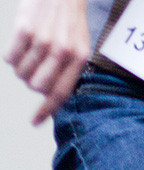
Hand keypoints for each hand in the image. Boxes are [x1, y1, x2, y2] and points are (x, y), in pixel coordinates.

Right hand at [4, 0, 89, 125]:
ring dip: (22, 68)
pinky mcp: (24, 29)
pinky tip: (20, 45)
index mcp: (79, 58)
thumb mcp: (80, 45)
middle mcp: (62, 52)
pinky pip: (10, 57)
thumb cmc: (69, 20)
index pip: (61, 93)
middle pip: (37, 86)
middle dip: (32, 83)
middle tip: (34, 71)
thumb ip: (70, 69)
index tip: (35, 122)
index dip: (46, 110)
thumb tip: (53, 96)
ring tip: (29, 53)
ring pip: (22, 73)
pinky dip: (11, 56)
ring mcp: (42, 40)